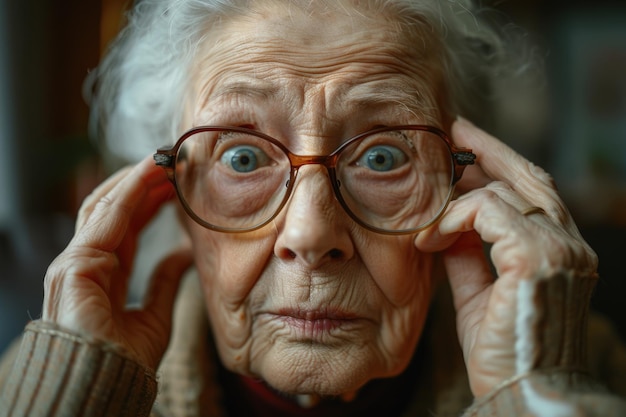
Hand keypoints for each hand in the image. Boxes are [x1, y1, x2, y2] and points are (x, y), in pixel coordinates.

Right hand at [42, 156, 192, 369]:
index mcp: (104, 274)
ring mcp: (76, 261)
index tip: (175, 181)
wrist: (105, 387)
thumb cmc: (126, 360)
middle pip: (115, 210)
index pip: (127, 225)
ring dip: (137, 179)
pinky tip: (149, 173)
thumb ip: (165, 280)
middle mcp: (87, 262)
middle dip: (144, 183)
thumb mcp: (156, 314)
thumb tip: (184, 254)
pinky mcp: (75, 264)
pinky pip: (106, 218)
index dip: (150, 200)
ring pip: (107, 206)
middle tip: (173, 161)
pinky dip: (128, 191)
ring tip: (165, 159)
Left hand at [416, 118, 597, 396]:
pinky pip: (487, 213)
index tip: (465, 142)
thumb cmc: (501, 348)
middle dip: (486, 150)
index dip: (499, 160)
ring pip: (504, 192)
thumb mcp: (478, 290)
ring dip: (456, 198)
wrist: (521, 391)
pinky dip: (453, 219)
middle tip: (451, 130)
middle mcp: (569, 243)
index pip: (532, 190)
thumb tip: (445, 223)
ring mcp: (559, 248)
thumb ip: (467, 252)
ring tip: (424, 211)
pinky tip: (430, 238)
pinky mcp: (538, 258)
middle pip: (528, 176)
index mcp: (559, 249)